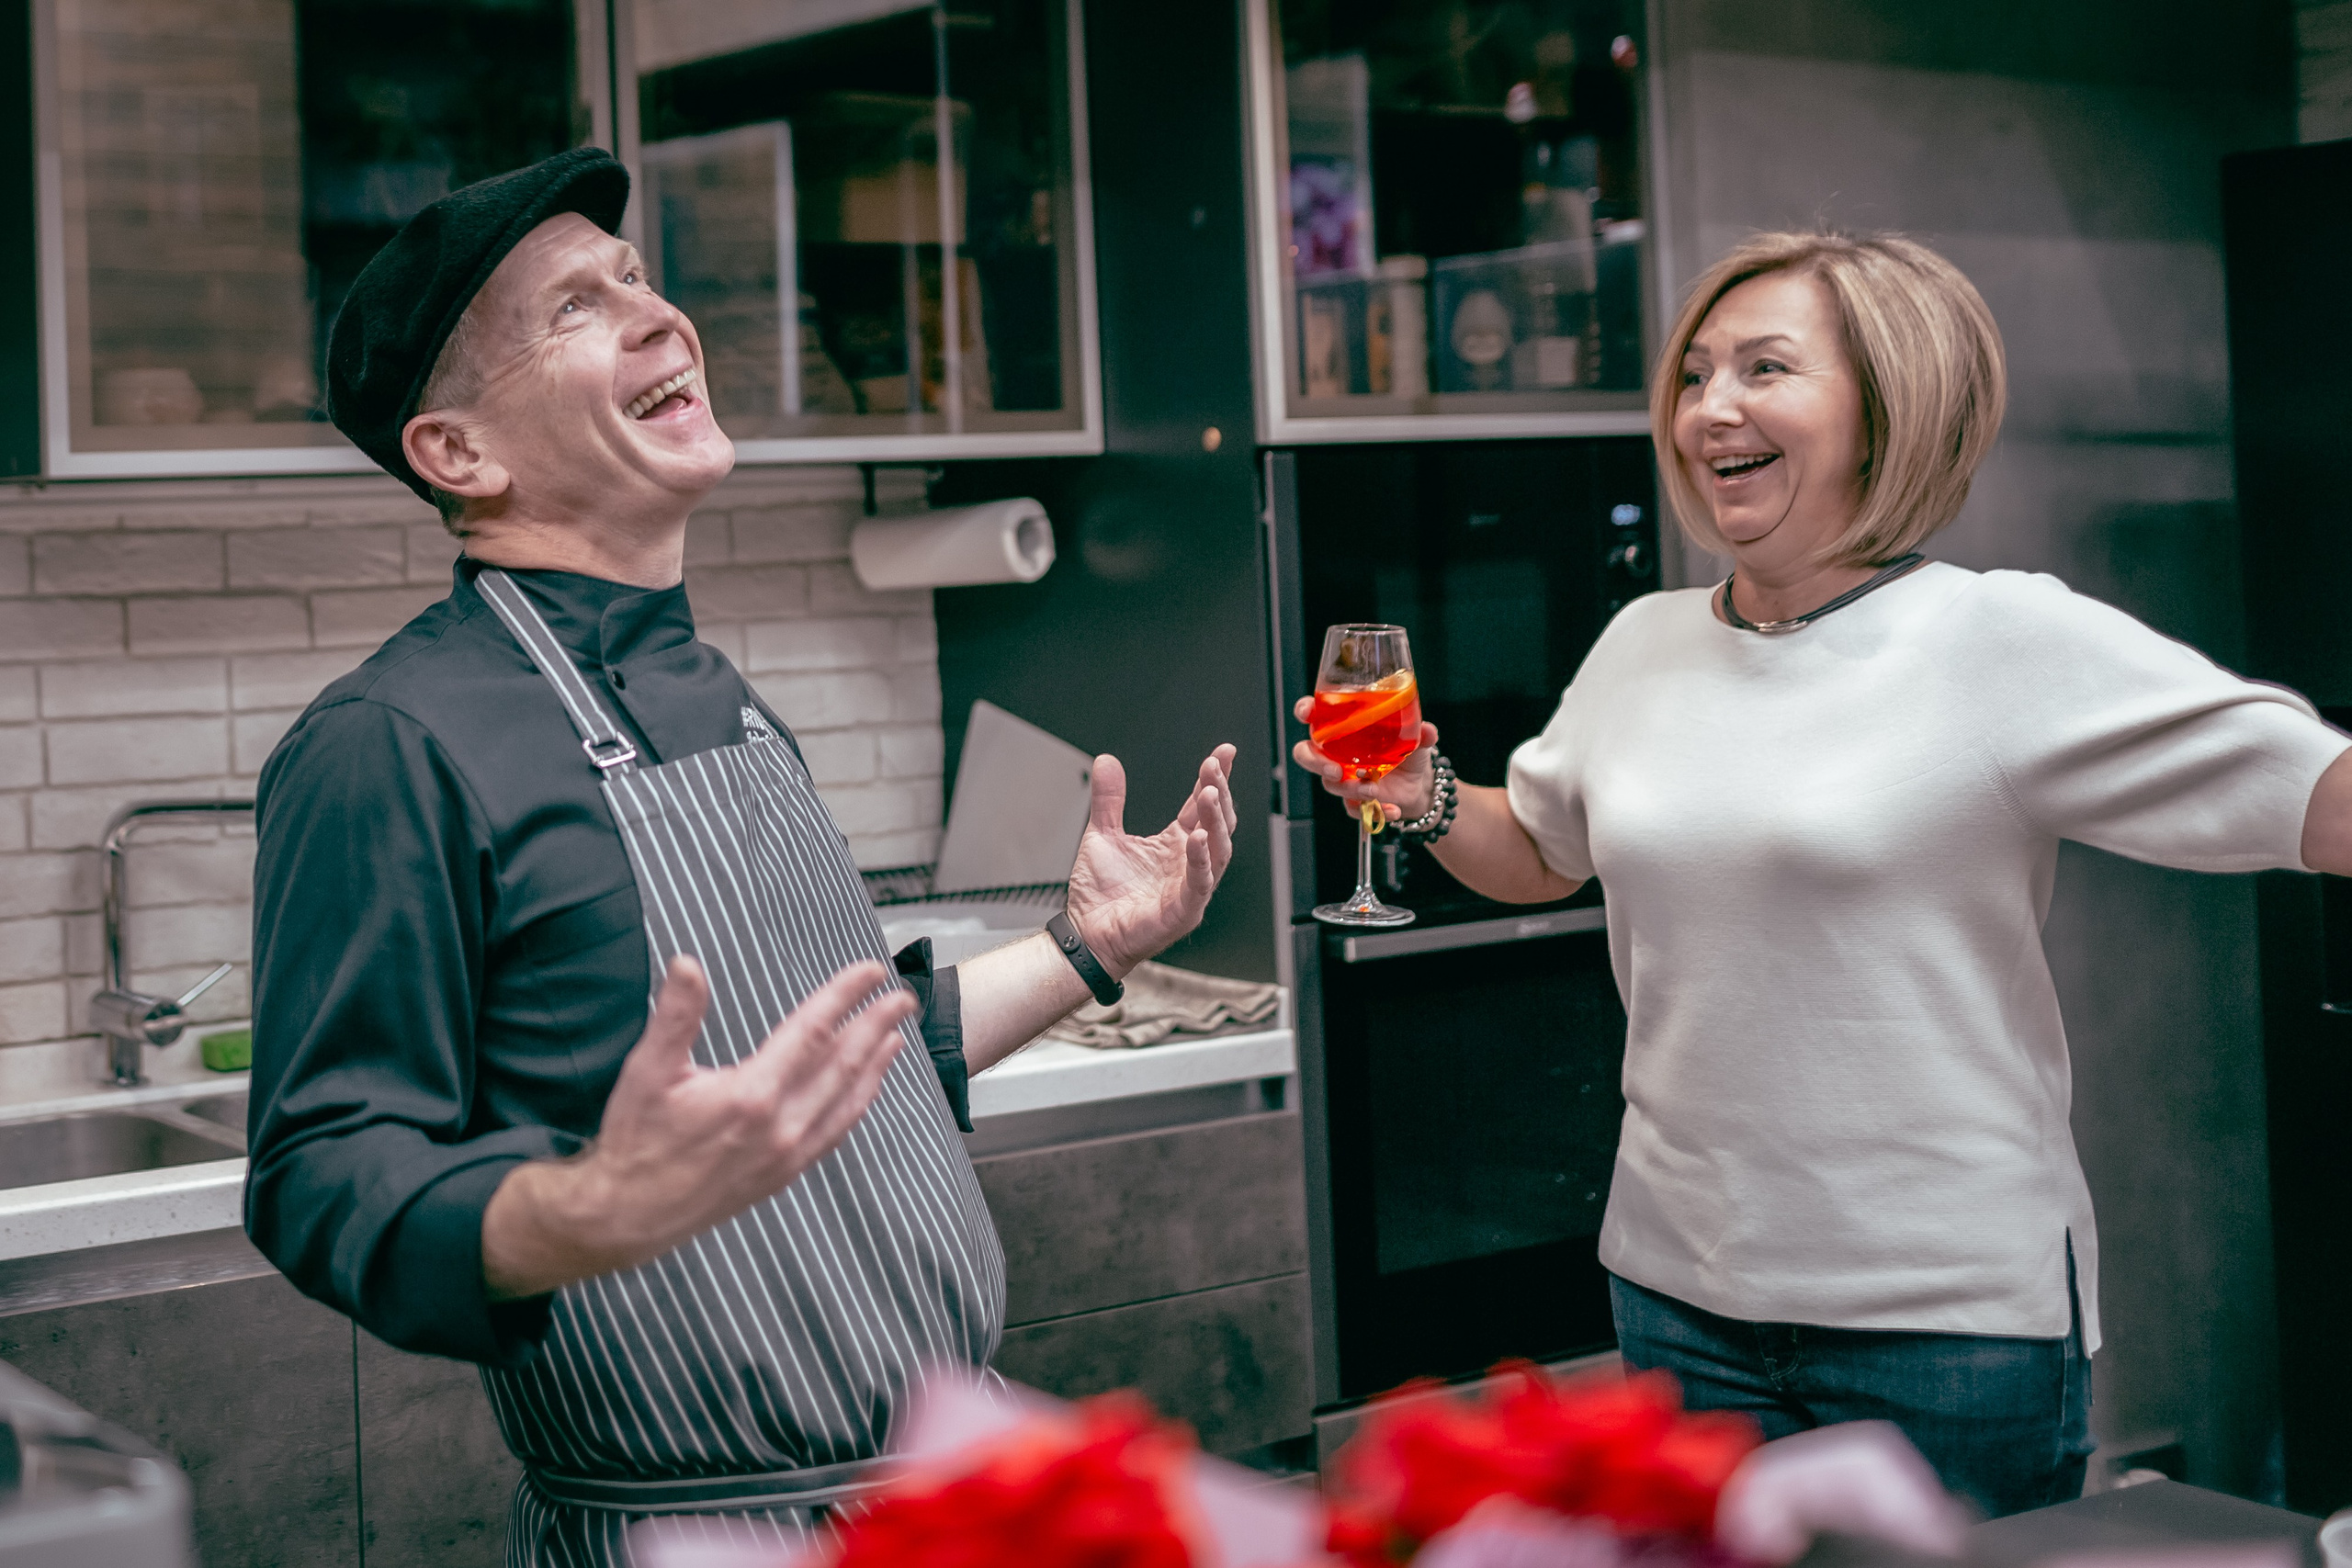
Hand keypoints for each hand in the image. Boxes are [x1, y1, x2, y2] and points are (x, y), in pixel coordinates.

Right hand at [483, 955, 912, 1297]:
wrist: (628, 1216)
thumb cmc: (636, 1142)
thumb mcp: (646, 1072)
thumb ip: (675, 1016)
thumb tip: (688, 964)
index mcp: (752, 1095)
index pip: (813, 1031)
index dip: (844, 996)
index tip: (870, 971)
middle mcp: (781, 1126)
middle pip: (843, 1062)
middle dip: (876, 1024)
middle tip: (902, 996)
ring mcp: (788, 1154)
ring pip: (847, 1099)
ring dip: (876, 1063)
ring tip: (897, 1036)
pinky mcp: (785, 1173)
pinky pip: (836, 1132)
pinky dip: (858, 1104)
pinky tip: (866, 1089)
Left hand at [1064, 745, 1239, 976]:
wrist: (1085, 936)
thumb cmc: (1099, 896)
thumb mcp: (1102, 835)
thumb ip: (1109, 800)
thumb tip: (1106, 761)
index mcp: (1174, 845)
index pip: (1202, 806)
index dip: (1214, 778)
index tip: (1223, 752)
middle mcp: (1188, 864)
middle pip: (1218, 823)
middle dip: (1220, 792)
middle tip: (1214, 766)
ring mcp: (1189, 888)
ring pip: (1219, 851)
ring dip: (1217, 821)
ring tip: (1210, 793)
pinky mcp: (1183, 911)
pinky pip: (1200, 883)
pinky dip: (1202, 861)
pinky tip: (1199, 838)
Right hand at [1292, 696, 1439, 824]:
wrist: (1418, 787)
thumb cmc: (1408, 755)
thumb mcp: (1418, 740)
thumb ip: (1422, 733)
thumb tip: (1427, 731)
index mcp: (1345, 729)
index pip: (1316, 715)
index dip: (1305, 711)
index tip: (1307, 713)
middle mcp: (1337, 752)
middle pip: (1306, 753)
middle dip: (1314, 761)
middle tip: (1335, 770)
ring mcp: (1343, 777)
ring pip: (1330, 784)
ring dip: (1351, 789)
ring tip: (1374, 790)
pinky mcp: (1352, 799)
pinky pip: (1352, 808)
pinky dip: (1373, 811)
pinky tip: (1391, 810)